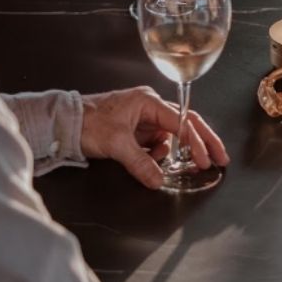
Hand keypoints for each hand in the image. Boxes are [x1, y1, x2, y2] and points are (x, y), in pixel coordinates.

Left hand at [80, 87, 229, 188]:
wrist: (61, 122)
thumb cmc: (85, 123)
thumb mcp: (116, 144)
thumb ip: (140, 163)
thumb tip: (158, 180)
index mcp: (148, 102)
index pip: (182, 122)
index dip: (196, 143)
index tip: (205, 160)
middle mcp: (149, 106)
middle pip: (186, 123)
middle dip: (204, 142)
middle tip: (220, 158)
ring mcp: (143, 118)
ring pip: (171, 135)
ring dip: (175, 151)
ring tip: (171, 164)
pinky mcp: (136, 129)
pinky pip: (156, 142)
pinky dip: (159, 153)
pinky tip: (152, 161)